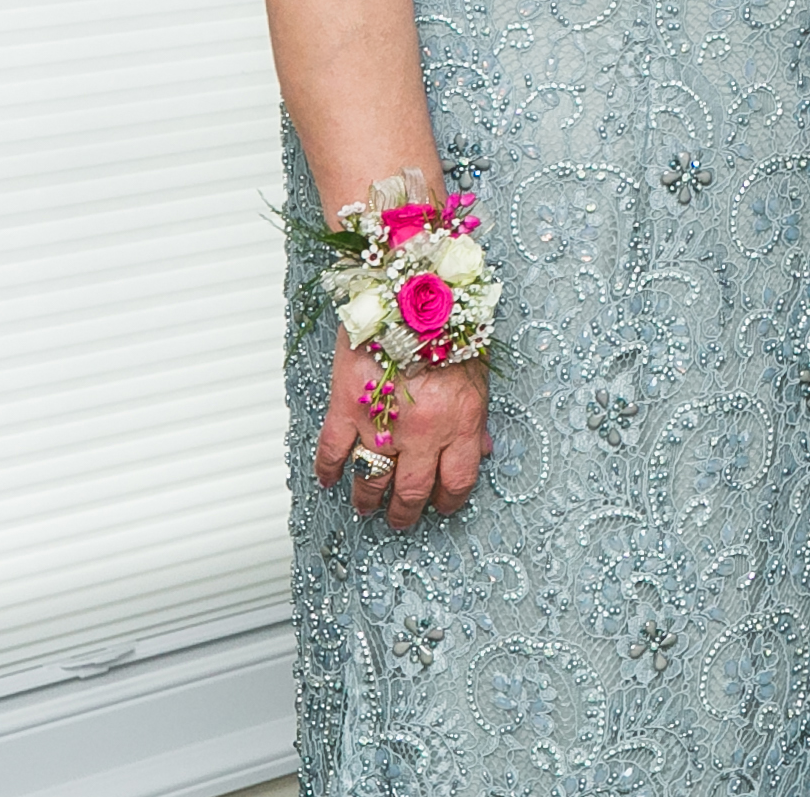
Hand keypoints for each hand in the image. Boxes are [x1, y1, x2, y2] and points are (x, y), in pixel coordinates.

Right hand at [314, 329, 490, 530]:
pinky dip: (327, 470)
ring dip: (368, 500)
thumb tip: (482, 451)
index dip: (449, 500)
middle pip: (413, 491)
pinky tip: (327, 480)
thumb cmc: (448, 323)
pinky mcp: (346, 407)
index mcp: (460, 422)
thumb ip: (477, 418)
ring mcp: (382, 422)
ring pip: (371, 479)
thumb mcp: (479, 372)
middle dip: (406, 513)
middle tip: (400, 520)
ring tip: (366, 508)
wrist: (410, 288)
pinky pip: (332, 451)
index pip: (458, 481)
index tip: (442, 506)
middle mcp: (423, 432)